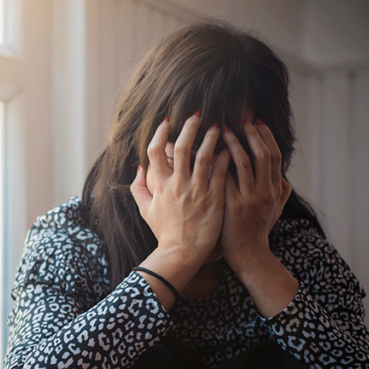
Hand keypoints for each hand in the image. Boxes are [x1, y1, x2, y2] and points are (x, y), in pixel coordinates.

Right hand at [130, 115, 230, 277]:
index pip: (155, 151)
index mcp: (160, 186)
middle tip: (198, 115)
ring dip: (211, 137)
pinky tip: (230, 148)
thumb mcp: (146, 211)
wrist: (181, 253)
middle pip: (181, 148)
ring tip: (218, 126)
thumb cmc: (164, 232)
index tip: (168, 121)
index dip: (160, 133)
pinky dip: (225, 157)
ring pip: (204, 155)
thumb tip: (138, 168)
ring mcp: (196, 191)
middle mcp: (177, 185)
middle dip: (189, 127)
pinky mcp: (213, 198)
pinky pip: (221, 171)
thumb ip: (139, 188)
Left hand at [220, 119, 291, 268]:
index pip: (274, 155)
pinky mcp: (232, 206)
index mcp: (274, 189)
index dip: (266, 136)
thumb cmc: (258, 232)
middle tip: (240, 119)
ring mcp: (249, 198)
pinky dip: (217, 163)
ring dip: (234, 143)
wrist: (248, 255)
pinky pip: (225, 178)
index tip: (257, 121)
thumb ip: (280, 194)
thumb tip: (284, 179)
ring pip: (243, 162)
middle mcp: (264, 191)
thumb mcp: (275, 211)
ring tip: (222, 130)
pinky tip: (207, 153)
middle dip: (252, 133)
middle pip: (262, 154)